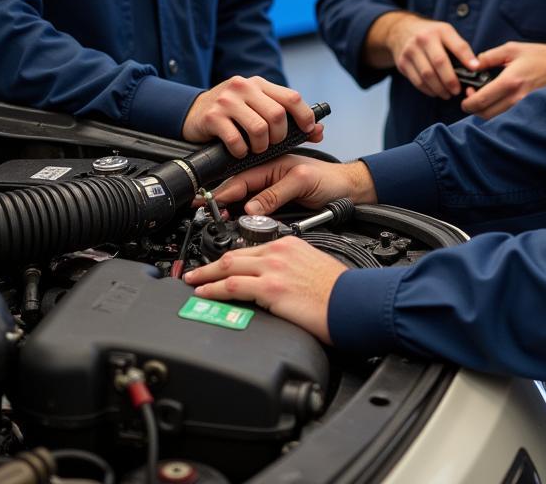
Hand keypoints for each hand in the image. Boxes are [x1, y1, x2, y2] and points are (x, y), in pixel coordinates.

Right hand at [181, 77, 323, 155]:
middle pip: (277, 115)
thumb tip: (318, 131)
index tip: (308, 130)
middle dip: (280, 136)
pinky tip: (239, 151)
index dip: (304, 116)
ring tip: (256, 148)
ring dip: (261, 146)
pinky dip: (241, 151)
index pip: (292, 97)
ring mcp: (227, 100)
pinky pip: (235, 139)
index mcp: (260, 84)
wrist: (192, 111)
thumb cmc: (231, 112)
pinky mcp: (212, 116)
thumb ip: (287, 117)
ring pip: (259, 128)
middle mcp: (244, 87)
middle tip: (273, 144)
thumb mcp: (258, 107)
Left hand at [184, 236, 344, 342]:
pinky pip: (233, 286)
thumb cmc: (339, 291)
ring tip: (193, 283)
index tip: (219, 264)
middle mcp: (279, 252)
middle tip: (195, 271)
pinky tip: (204, 294)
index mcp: (289, 245)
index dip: (229, 257)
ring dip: (205, 276)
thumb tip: (278, 282)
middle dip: (210, 264)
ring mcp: (273, 269)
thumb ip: (291, 268)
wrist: (352, 302)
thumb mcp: (313, 267)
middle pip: (234, 255)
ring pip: (228, 268)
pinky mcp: (271, 288)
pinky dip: (213, 289)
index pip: (250, 249)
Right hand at [212, 155, 376, 215]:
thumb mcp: (301, 182)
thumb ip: (275, 194)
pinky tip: (242, 226)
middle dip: (223, 205)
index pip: (239, 180)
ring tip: (222, 223)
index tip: (209, 205)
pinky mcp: (278, 205)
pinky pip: (258, 213)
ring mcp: (272, 192)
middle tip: (212, 218)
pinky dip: (248, 220)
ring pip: (245, 204)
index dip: (223, 193)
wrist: (349, 191)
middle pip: (238, 193)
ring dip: (234, 213)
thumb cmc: (329, 179)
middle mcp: (267, 178)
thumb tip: (251, 208)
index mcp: (270, 166)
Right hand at [366, 11, 477, 99]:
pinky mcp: (402, 62)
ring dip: (439, 88)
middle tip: (457, 91)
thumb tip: (475, 68)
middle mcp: (424, 39)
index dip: (467, 58)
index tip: (476, 69)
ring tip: (447, 94)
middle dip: (451, 80)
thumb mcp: (445, 33)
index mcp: (441, 31)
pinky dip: (428, 90)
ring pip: (427, 75)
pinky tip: (435, 92)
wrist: (401, 30)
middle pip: (439, 63)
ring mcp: (411, 51)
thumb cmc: (431, 35)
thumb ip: (459, 48)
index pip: (457, 45)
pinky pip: (417, 81)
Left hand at [460, 40, 545, 119]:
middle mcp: (517, 98)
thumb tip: (473, 65)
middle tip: (471, 98)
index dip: (468, 102)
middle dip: (473, 109)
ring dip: (485, 113)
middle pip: (486, 115)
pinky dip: (499, 115)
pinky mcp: (531, 112)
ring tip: (484, 100)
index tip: (465, 97)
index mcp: (510, 81)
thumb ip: (489, 57)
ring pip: (497, 120)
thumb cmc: (539, 56)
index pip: (481, 100)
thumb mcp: (512, 49)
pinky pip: (510, 119)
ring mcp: (526, 108)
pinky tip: (497, 104)